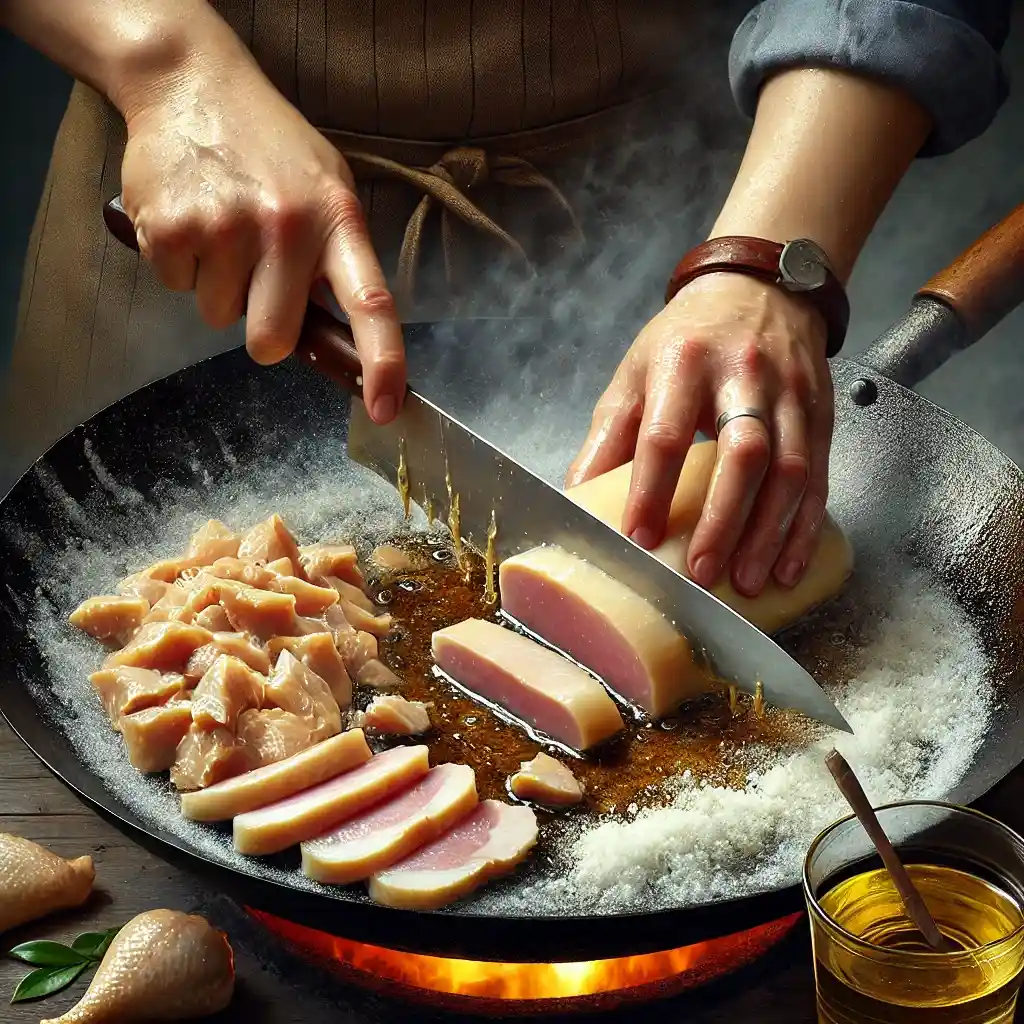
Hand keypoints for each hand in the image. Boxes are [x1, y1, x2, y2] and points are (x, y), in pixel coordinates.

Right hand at [119, 48, 403, 422]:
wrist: (191, 81)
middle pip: (271, 341)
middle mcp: (286, 228)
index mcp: (337, 220)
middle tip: (257, 283)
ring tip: (222, 228)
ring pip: (218, 317)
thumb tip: (338, 333)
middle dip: (263, 331)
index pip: (371, 303)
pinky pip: (177, 287)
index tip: (385, 407)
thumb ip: (337, 256)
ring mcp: (226, 229)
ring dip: (219, 286)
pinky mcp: (171, 229)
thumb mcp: (326, 187)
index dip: (383, 362)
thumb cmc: (270, 145)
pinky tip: (192, 218)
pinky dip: (182, 265)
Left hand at [566, 272, 833, 595]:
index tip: (640, 537)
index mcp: (683, 364)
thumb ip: (608, 435)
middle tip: (703, 573)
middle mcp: (743, 376)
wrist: (759, 287)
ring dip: (769, 533)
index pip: (666, 433)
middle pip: (742, 453)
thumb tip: (577, 497)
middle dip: (723, 519)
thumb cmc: (685, 341)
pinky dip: (805, 527)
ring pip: (789, 469)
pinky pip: (819, 476)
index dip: (651, 488)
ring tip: (748, 582)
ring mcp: (790, 394)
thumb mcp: (635, 373)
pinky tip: (790, 565)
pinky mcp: (820, 412)